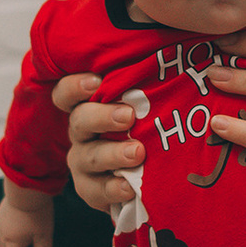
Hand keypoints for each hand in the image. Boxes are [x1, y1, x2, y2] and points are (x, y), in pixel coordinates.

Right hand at [0, 190, 54, 246]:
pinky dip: (11, 236)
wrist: (27, 185)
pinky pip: (1, 230)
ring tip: (29, 243)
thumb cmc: (38, 211)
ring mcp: (1, 222)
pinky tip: (24, 227)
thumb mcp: (45, 234)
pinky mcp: (2, 212)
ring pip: (1, 243)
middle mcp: (3, 233)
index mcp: (12, 241)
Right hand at [50, 72, 139, 212]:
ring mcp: (83, 161)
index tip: (96, 81)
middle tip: (129, 116)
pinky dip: (113, 189)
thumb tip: (178, 56)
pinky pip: (95, 191)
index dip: (75, 86)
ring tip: (138, 153)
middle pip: (79, 120)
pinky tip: (130, 187)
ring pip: (88, 156)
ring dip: (113, 154)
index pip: (68, 92)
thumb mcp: (150, 101)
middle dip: (102, 117)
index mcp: (88, 105)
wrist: (151, 172)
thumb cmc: (150, 124)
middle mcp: (81, 131)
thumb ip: (151, 82)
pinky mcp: (91, 189)